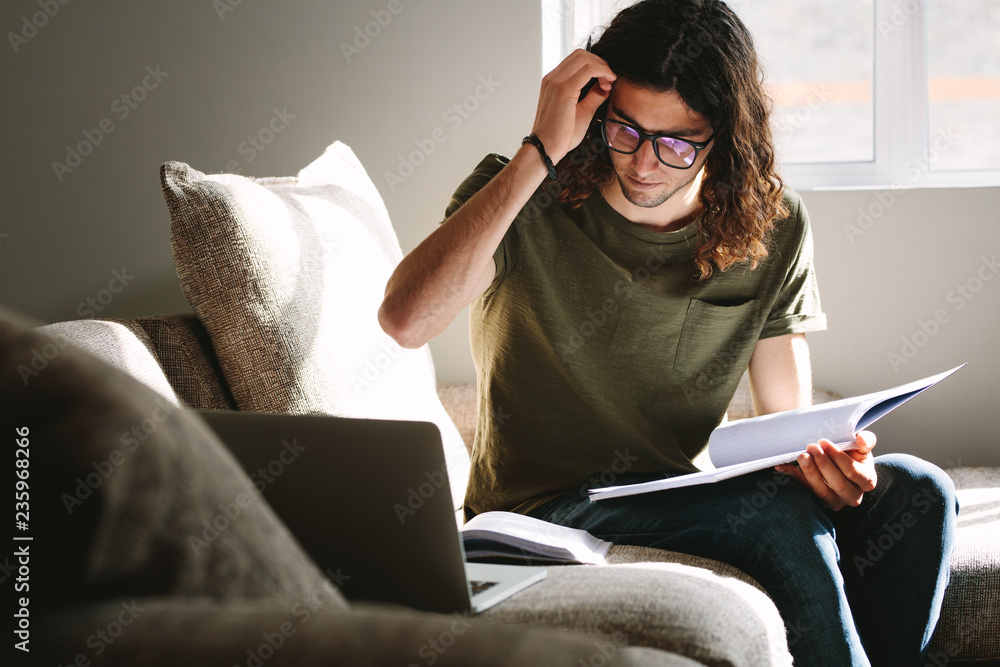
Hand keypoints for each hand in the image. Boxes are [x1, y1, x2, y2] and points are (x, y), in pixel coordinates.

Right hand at [530, 48, 615, 163]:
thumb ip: (593, 97)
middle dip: (600, 63)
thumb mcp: (582, 112)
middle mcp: (553, 77)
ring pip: (585, 58)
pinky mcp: (563, 89)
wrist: (545, 149)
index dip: (596, 66)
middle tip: (610, 80)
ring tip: (609, 83)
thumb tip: (605, 86)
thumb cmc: (560, 135)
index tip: (606, 82)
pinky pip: (588, 69)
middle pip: (582, 54)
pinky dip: (602, 72)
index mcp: (554, 82)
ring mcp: (556, 81)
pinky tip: (608, 84)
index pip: (577, 60)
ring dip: (602, 67)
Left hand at [775, 431, 876, 510]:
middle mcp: (853, 496)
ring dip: (810, 473)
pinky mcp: (818, 501)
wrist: (841, 465)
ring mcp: (835, 501)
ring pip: (822, 492)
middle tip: (811, 446)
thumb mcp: (861, 447)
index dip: (838, 457)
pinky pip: (805, 491)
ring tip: (802, 456)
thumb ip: (866, 441)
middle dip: (823, 464)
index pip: (853, 471)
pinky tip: (782, 466)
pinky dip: (793, 477)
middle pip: (838, 483)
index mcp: (866, 481)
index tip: (823, 442)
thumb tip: (861, 440)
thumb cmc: (853, 455)